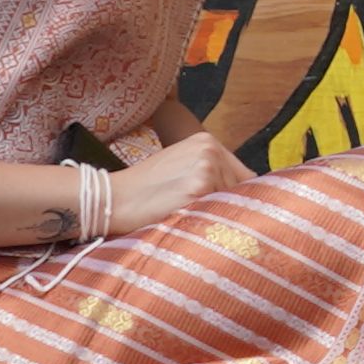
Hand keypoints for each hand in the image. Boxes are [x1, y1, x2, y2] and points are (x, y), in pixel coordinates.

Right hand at [90, 132, 256, 237]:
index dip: (237, 197)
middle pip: (242, 190)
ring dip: (218, 215)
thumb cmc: (145, 189)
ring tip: (189, 216)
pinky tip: (187, 219)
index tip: (227, 212)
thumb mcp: (180, 167)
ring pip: (233, 202)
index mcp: (207, 141)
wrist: (114, 199)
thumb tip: (249, 195)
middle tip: (201, 216)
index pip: (244, 176)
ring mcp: (206, 166)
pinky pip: (218, 211)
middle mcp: (210, 149)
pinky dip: (208, 221)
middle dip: (228, 207)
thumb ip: (211, 173)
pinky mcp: (200, 185)